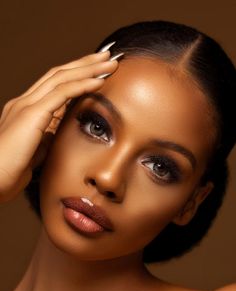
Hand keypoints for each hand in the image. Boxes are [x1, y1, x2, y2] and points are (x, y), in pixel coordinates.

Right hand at [0, 50, 117, 202]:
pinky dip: (82, 85)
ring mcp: (26, 105)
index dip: (77, 75)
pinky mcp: (31, 115)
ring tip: (110, 62)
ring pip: (61, 77)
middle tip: (108, 56)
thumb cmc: (11, 170)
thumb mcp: (36, 150)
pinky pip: (61, 93)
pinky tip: (100, 81)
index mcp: (25, 110)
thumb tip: (60, 132)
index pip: (54, 84)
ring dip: (88, 68)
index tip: (98, 71)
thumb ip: (47, 137)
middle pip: (59, 74)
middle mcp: (24, 102)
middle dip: (85, 64)